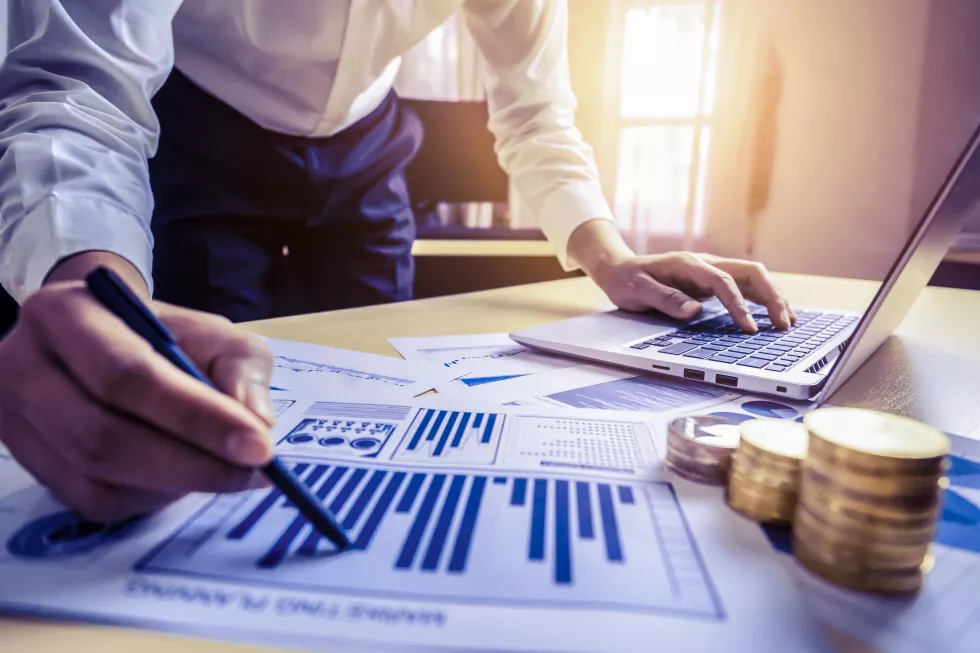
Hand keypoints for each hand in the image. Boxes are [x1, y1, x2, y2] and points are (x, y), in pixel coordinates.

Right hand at [0, 278, 275, 522]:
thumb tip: (256, 424)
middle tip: (253, 472)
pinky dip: (150, 497)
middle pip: (102, 435)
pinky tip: (185, 477)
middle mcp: (24, 366)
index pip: (128, 375)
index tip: (259, 447)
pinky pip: (93, 500)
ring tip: (229, 472)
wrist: (108, 341)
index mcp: (65, 314)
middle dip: (190, 462)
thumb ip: (240, 368)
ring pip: (96, 475)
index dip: (196, 417)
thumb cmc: (166, 336)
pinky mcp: (30, 463)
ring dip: (175, 483)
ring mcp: (16, 421)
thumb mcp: (214, 332)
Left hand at [567, 220, 796, 331]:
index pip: (723, 282)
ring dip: (773, 297)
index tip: (748, 328)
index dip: (738, 305)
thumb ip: (665, 299)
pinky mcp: (712, 282)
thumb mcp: (637, 290)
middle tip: (783, 324)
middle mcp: (705, 264)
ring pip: (752, 278)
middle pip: (749, 273)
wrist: (618, 268)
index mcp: (688, 264)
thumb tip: (694, 311)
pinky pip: (745, 287)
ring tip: (789, 322)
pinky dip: (762, 300)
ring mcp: (711, 272)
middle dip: (771, 297)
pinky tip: (775, 315)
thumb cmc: (626, 280)